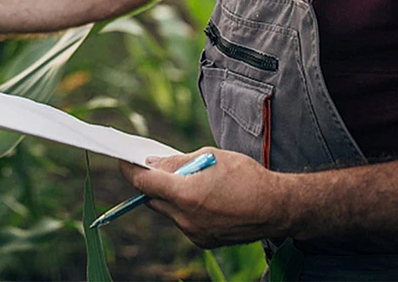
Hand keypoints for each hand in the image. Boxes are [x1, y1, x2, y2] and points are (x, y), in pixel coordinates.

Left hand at [119, 147, 296, 248]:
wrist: (275, 207)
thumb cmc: (245, 175)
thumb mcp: (210, 157)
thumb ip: (178, 162)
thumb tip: (153, 163)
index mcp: (185, 195)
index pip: (144, 184)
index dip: (129, 170)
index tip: (122, 160)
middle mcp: (185, 219)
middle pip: (152, 199)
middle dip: (149, 182)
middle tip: (150, 165)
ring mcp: (194, 233)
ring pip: (168, 211)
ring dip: (168, 195)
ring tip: (182, 178)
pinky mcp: (203, 241)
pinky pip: (183, 221)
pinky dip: (183, 207)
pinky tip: (199, 195)